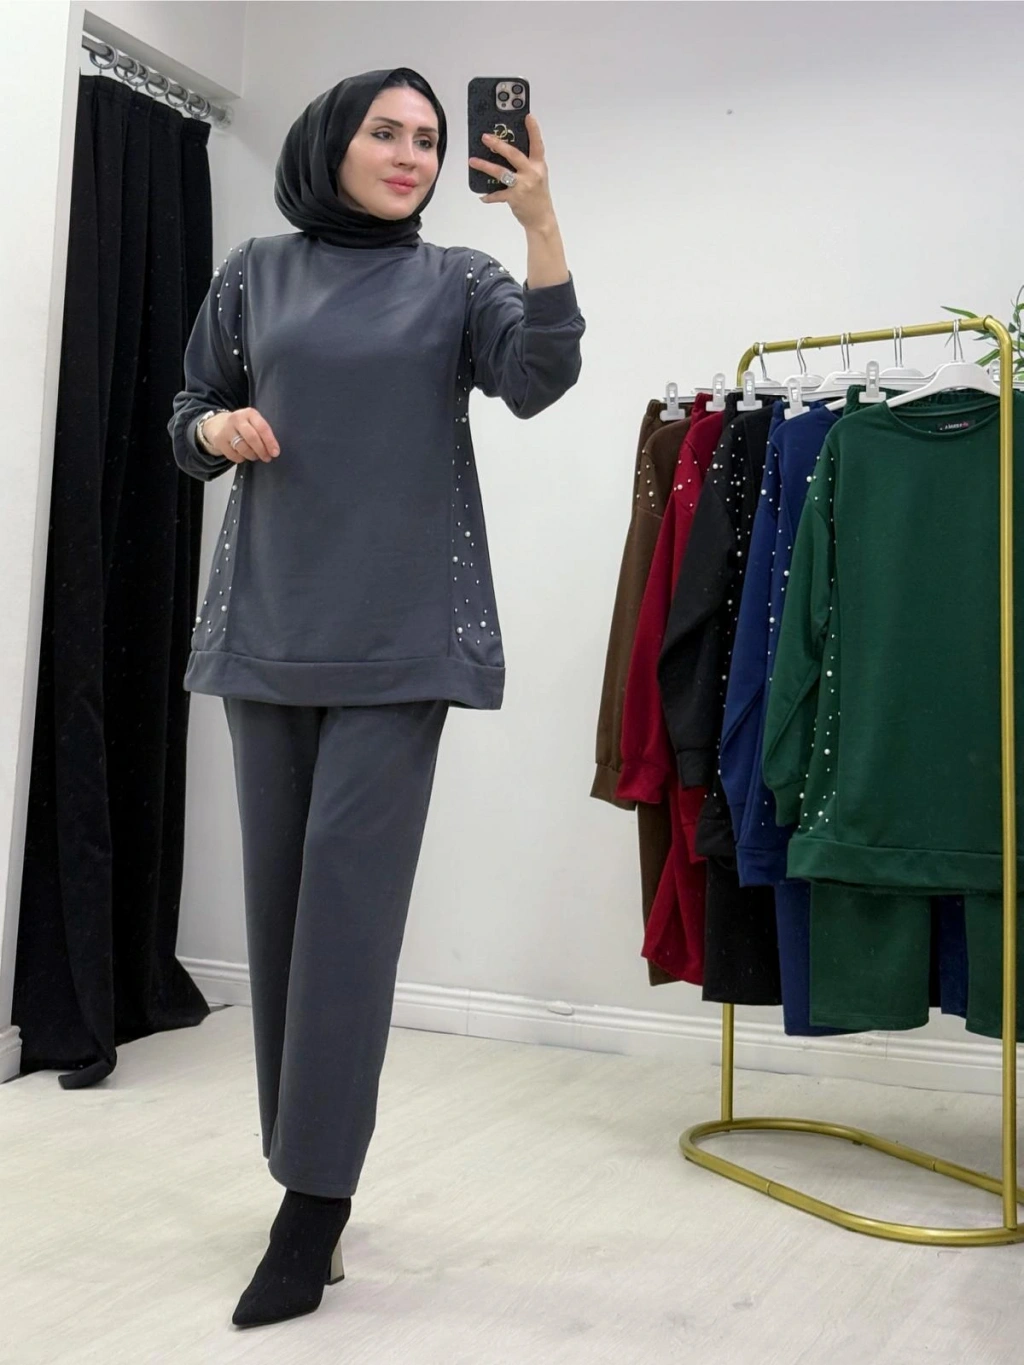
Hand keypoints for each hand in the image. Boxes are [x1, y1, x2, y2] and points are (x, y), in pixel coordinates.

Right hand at [204, 408, 279, 462]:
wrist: (217, 425)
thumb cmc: (243, 426)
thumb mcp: (253, 422)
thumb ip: (262, 432)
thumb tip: (273, 450)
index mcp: (249, 413)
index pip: (262, 427)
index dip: (270, 442)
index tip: (275, 453)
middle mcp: (237, 419)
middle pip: (252, 438)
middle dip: (261, 450)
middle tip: (267, 458)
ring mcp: (226, 430)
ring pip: (243, 448)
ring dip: (252, 455)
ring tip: (255, 456)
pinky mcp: (219, 441)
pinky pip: (234, 455)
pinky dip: (241, 458)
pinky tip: (243, 455)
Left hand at [469, 113, 555, 229]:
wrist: (541, 218)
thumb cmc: (537, 195)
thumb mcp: (537, 175)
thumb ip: (526, 163)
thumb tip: (505, 150)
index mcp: (539, 165)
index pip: (537, 144)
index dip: (533, 130)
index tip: (528, 116)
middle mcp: (532, 173)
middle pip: (513, 154)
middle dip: (498, 144)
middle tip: (485, 137)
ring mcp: (523, 186)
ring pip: (501, 172)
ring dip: (484, 166)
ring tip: (472, 161)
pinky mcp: (514, 198)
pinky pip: (497, 195)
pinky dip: (489, 196)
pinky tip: (482, 196)